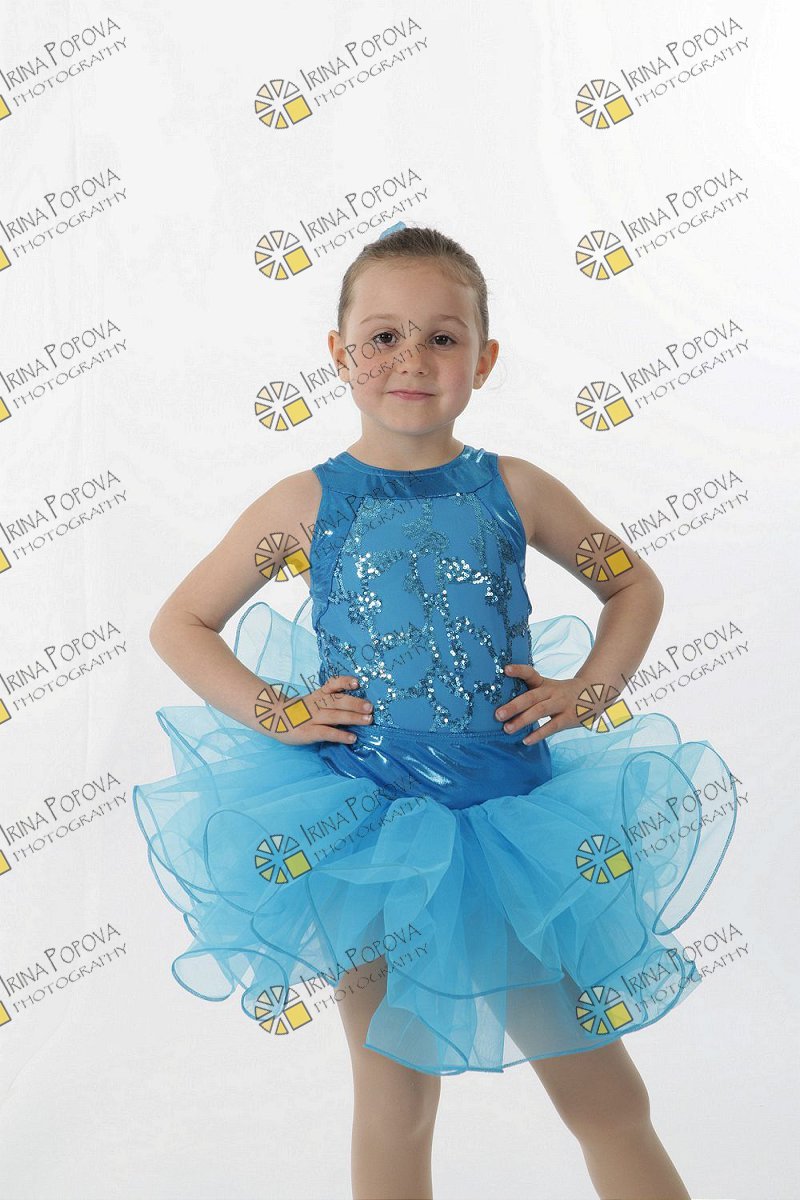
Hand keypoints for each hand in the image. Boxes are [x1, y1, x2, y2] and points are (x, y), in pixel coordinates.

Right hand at [255, 674, 372, 744]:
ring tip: (368, 720)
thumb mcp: (312, 700)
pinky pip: (326, 733)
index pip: (332, 684)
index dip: (344, 682)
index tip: (357, 683)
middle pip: (337, 701)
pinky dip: (340, 735)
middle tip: (371, 707)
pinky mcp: (308, 732)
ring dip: (353, 718)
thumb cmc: (299, 711)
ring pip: (334, 716)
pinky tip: (352, 738)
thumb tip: (356, 706)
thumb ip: (330, 702)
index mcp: (317, 695)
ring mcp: (311, 718)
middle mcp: (316, 704)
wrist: (272, 719)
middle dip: (355, 703)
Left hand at [495, 665, 593, 745]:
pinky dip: (539, 734)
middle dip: (514, 706)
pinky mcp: (569, 718)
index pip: (531, 673)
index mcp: (545, 683)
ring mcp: (561, 704)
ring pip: (540, 711)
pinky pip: (552, 727)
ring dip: (523, 720)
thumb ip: (531, 695)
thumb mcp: (549, 688)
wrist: (595, 694)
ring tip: (507, 729)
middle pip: (532, 697)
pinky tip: (526, 740)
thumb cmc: (562, 694)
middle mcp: (552, 692)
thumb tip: (504, 708)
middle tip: (497, 715)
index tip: (505, 669)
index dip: (519, 671)